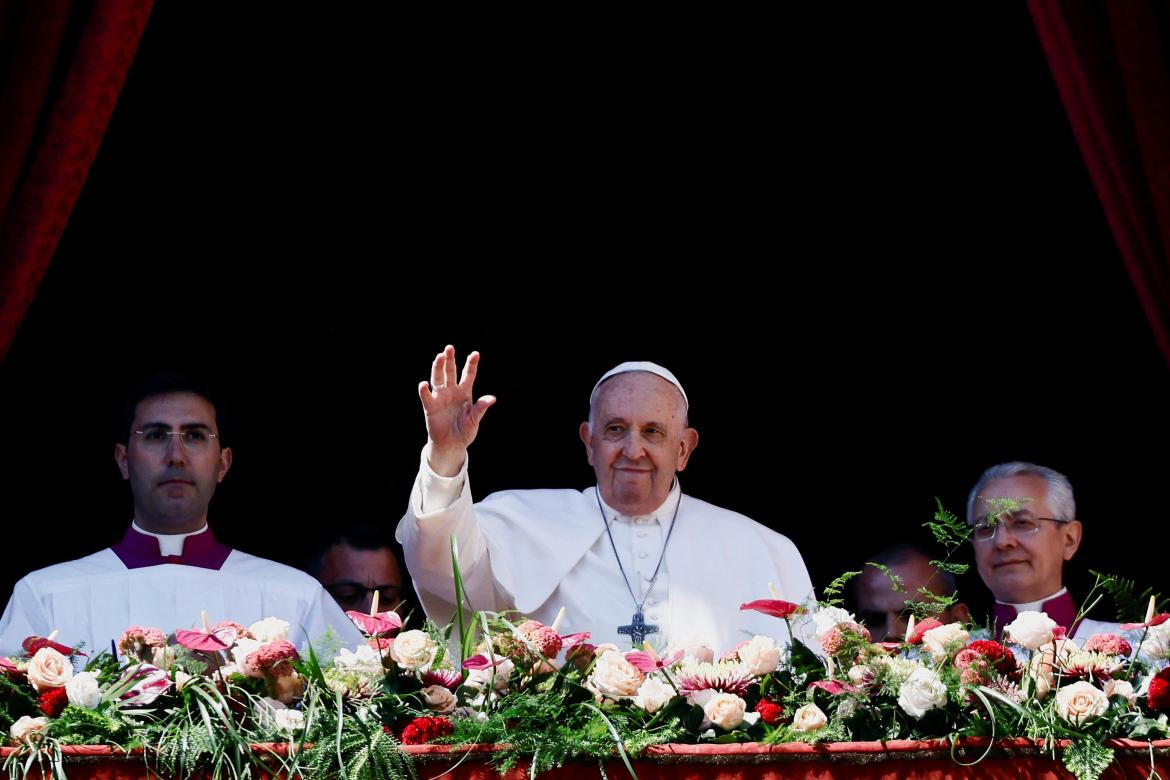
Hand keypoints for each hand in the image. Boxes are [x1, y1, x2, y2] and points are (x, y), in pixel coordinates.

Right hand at [418, 345, 495, 475]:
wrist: (451, 445)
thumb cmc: (465, 432)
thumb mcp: (475, 420)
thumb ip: (481, 408)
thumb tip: (492, 398)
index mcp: (465, 393)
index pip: (468, 375)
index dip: (471, 364)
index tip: (475, 354)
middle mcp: (452, 391)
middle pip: (450, 372)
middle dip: (450, 360)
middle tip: (449, 348)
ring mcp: (440, 397)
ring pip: (438, 378)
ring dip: (437, 368)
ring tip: (439, 357)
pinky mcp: (430, 406)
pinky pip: (426, 396)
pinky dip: (424, 390)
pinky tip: (424, 384)